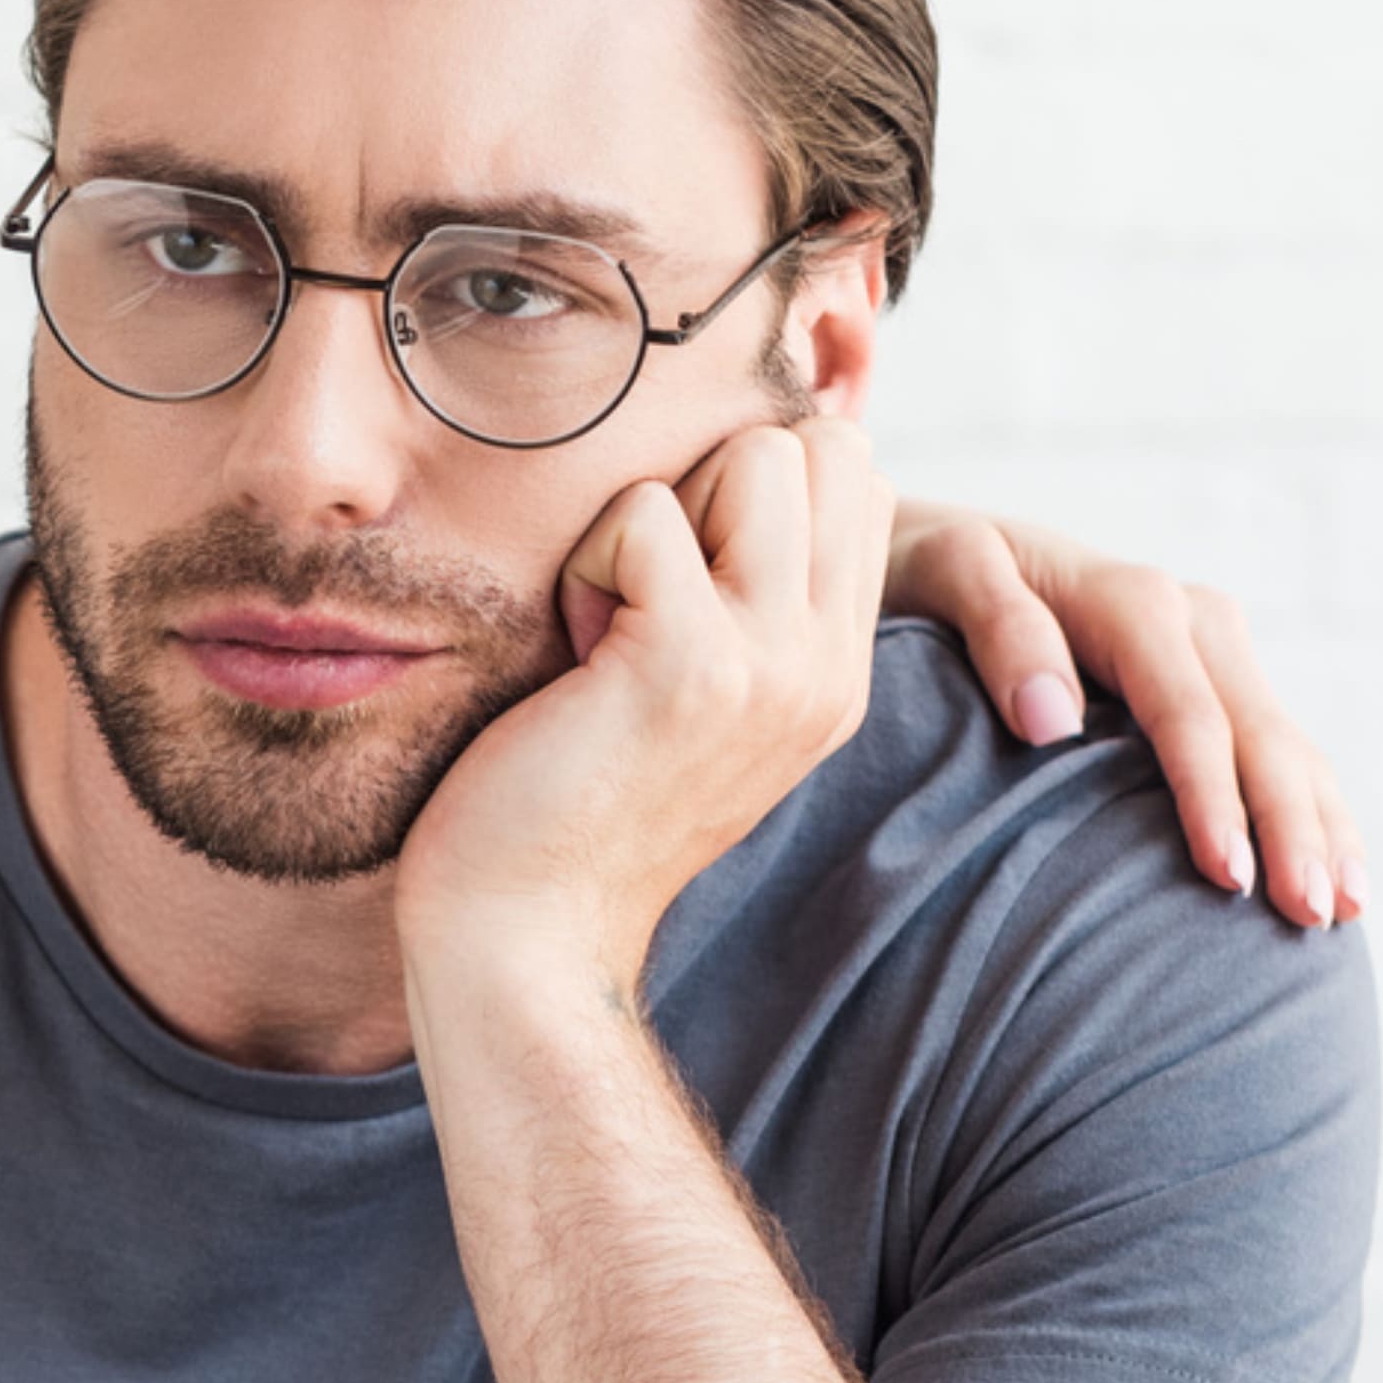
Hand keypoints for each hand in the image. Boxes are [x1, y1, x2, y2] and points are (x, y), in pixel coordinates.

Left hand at [399, 408, 896, 1001]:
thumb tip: (735, 469)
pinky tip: (572, 656)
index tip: (676, 583)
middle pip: (821, 447)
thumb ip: (743, 600)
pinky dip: (586, 565)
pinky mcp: (691, 664)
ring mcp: (772, 664)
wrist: (526, 935)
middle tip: (643, 595)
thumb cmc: (572, 804)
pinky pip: (645, 515)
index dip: (751, 488)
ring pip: (755, 455)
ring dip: (653, 515)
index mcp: (836, 672)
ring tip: (609, 623)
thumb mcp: (698, 698)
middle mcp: (826, 666)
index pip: (855, 480)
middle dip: (712, 481)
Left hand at [883, 498, 1364, 926]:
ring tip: (1344, 911)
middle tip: (1308, 915)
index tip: (1227, 878)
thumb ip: (999, 630)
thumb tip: (1054, 721)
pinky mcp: (1218, 682)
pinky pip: (1280, 751)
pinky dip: (1314, 810)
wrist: (940, 554)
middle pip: (1259, 734)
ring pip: (1287, 746)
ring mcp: (1213, 651)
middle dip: (1292, 826)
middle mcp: (1192, 619)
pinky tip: (1339, 874)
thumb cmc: (930, 575)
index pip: (1188, 714)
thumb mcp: (946, 570)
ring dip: (1321, 827)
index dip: (1213, 798)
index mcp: (1133, 601)